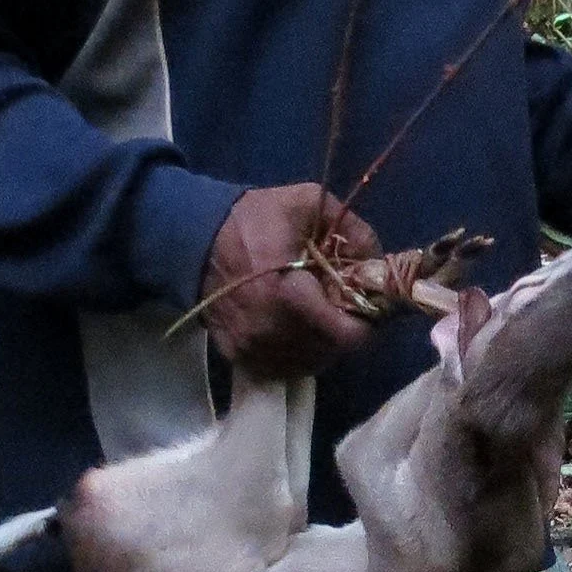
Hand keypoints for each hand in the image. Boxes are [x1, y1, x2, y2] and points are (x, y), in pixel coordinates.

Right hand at [200, 184, 381, 378]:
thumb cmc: (253, 219)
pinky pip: (282, 367)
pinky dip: (296, 352)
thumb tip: (379, 262)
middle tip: (340, 303)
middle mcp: (269, 331)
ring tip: (317, 313)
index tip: (365, 303)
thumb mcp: (307, 203)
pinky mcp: (237, 357)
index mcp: (288, 295)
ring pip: (309, 363)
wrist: (192, 238)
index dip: (366, 323)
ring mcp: (251, 349)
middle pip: (331, 350)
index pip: (347, 335)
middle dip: (344, 329)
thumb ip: (351, 230)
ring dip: (322, 343)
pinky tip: (294, 326)